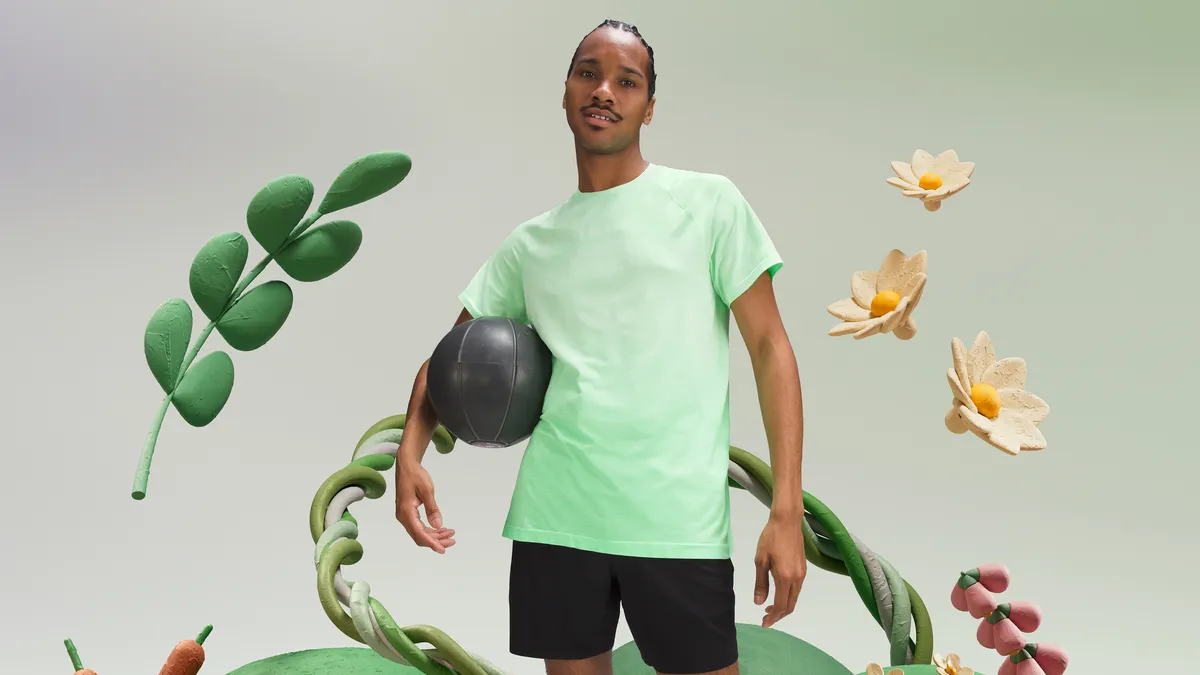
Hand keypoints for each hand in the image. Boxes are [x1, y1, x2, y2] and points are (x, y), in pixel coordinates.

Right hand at [396, 461, 455, 552]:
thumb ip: (432, 509)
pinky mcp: (408, 513)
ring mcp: (405, 516)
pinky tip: (441, 528)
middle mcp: (403, 517)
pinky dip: (431, 529)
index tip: (443, 549)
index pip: (419, 533)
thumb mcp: (427, 491)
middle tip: (452, 540)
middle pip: (419, 536)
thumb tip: (438, 525)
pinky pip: (419, 526)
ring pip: (420, 532)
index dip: (431, 543)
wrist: (407, 466)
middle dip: (436, 541)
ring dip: (435, 536)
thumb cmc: (416, 475)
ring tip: (450, 534)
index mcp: (406, 512)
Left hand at [753, 511, 807, 627]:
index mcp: (785, 577)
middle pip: (790, 605)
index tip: (764, 623)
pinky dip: (788, 596)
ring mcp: (802, 573)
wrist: (787, 521)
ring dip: (783, 606)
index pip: (781, 605)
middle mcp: (797, 578)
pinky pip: (796, 589)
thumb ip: (761, 583)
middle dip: (778, 615)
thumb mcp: (760, 560)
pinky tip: (778, 593)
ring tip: (769, 607)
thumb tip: (759, 602)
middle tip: (765, 619)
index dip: (773, 617)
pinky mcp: (803, 568)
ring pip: (794, 597)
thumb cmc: (771, 538)